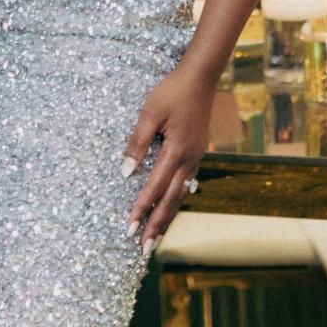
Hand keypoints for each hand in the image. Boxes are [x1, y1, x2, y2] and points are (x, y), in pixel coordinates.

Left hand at [121, 58, 211, 253]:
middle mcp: (189, 160)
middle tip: (143, 249)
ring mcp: (195, 158)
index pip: (155, 187)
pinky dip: (177, 202)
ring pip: (180, 196)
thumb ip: (138, 142)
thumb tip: (126, 171)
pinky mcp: (196, 154)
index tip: (129, 227)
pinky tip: (171, 210)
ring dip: (167, 218)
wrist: (200, 78)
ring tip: (156, 238)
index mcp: (176, 151)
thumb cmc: (172, 91)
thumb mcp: (149, 112)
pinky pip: (186, 185)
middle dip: (156, 225)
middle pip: (171, 200)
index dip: (142, 208)